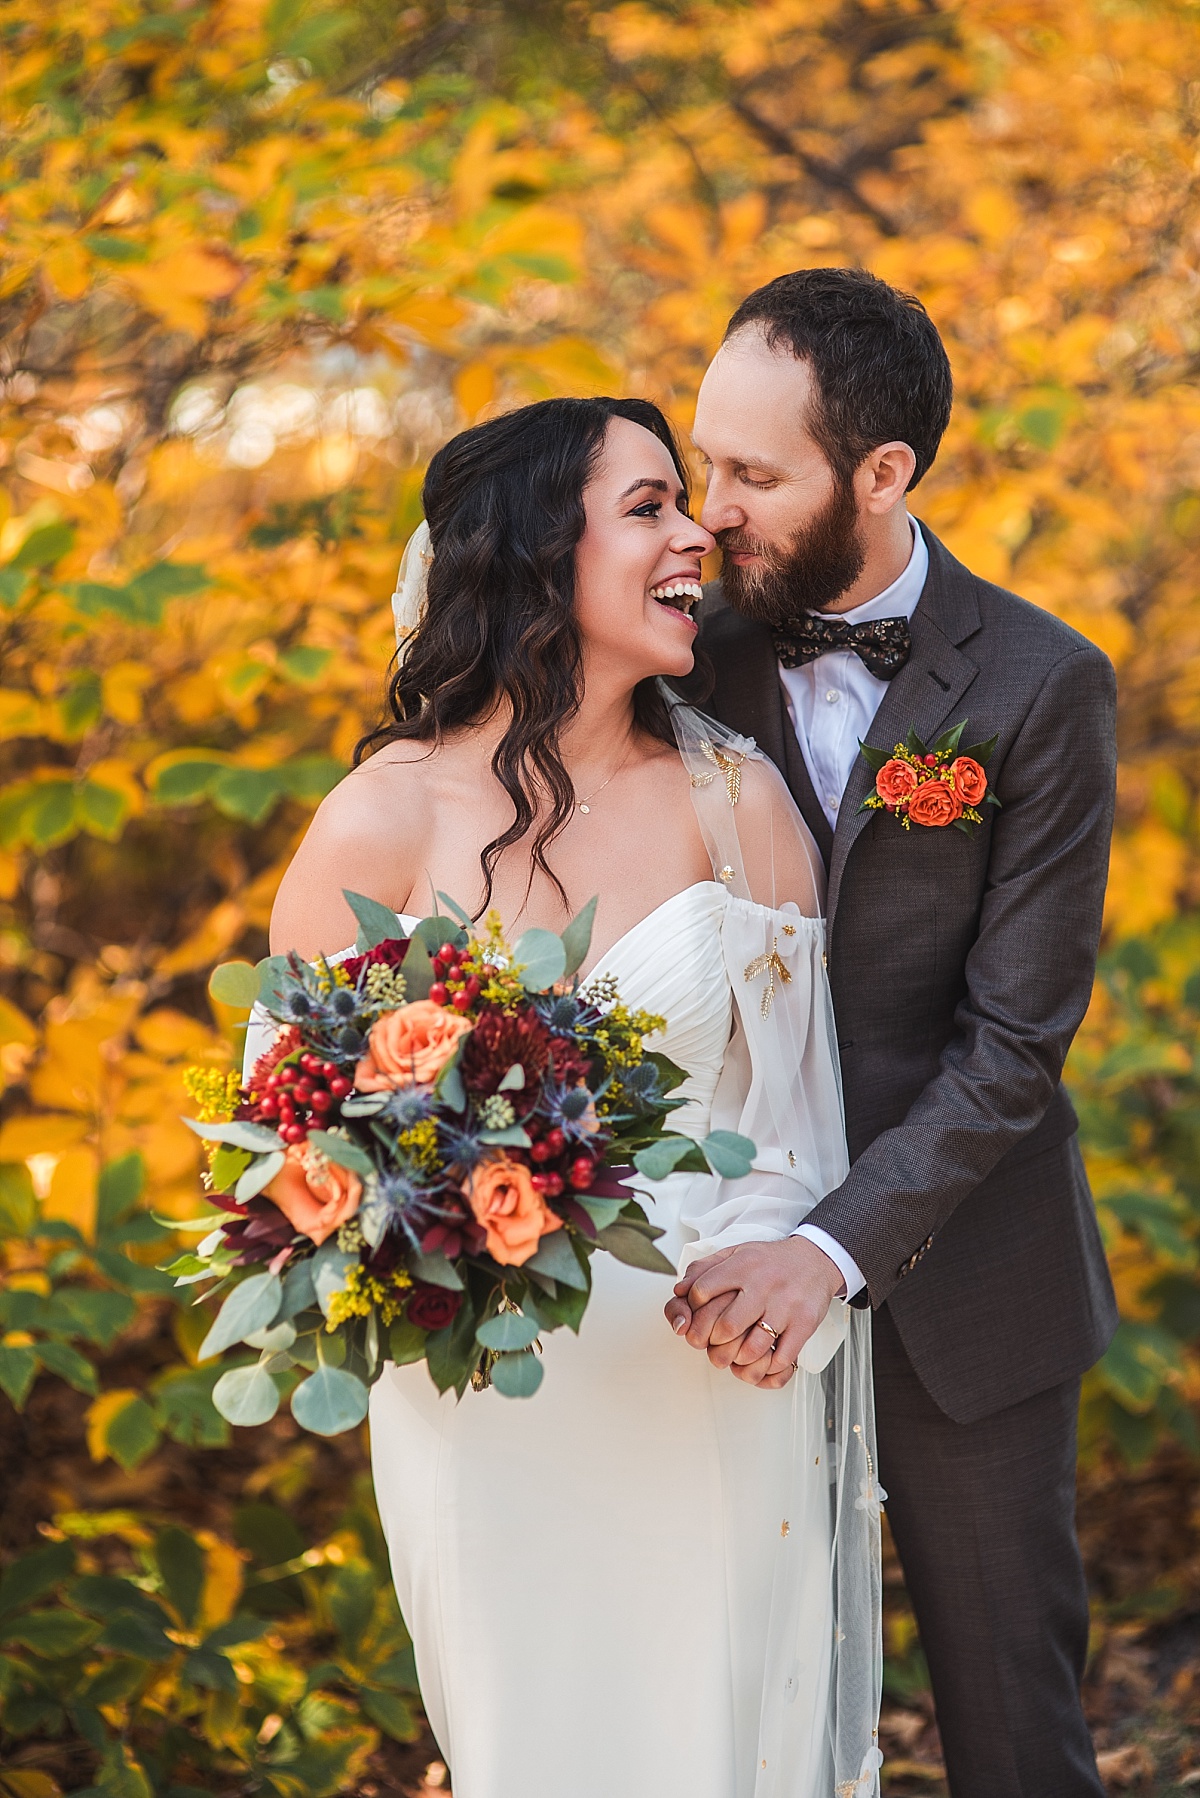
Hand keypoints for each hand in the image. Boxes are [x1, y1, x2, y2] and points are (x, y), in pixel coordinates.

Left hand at [666, 1238, 844, 1389]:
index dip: (692, 1311)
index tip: (696, 1317)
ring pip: (752, 1348)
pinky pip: (781, 1358)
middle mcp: (763, 1284)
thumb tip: (679, 1291)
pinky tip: (761, 1361)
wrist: (816, 1259)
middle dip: (714, 1344)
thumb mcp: (735, 1253)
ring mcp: (785, 1305)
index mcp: (742, 1265)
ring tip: (737, 1356)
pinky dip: (767, 1368)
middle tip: (714, 1346)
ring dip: (739, 1360)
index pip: (702, 1291)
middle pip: (726, 1327)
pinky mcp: (804, 1323)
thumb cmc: (770, 1261)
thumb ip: (703, 1269)